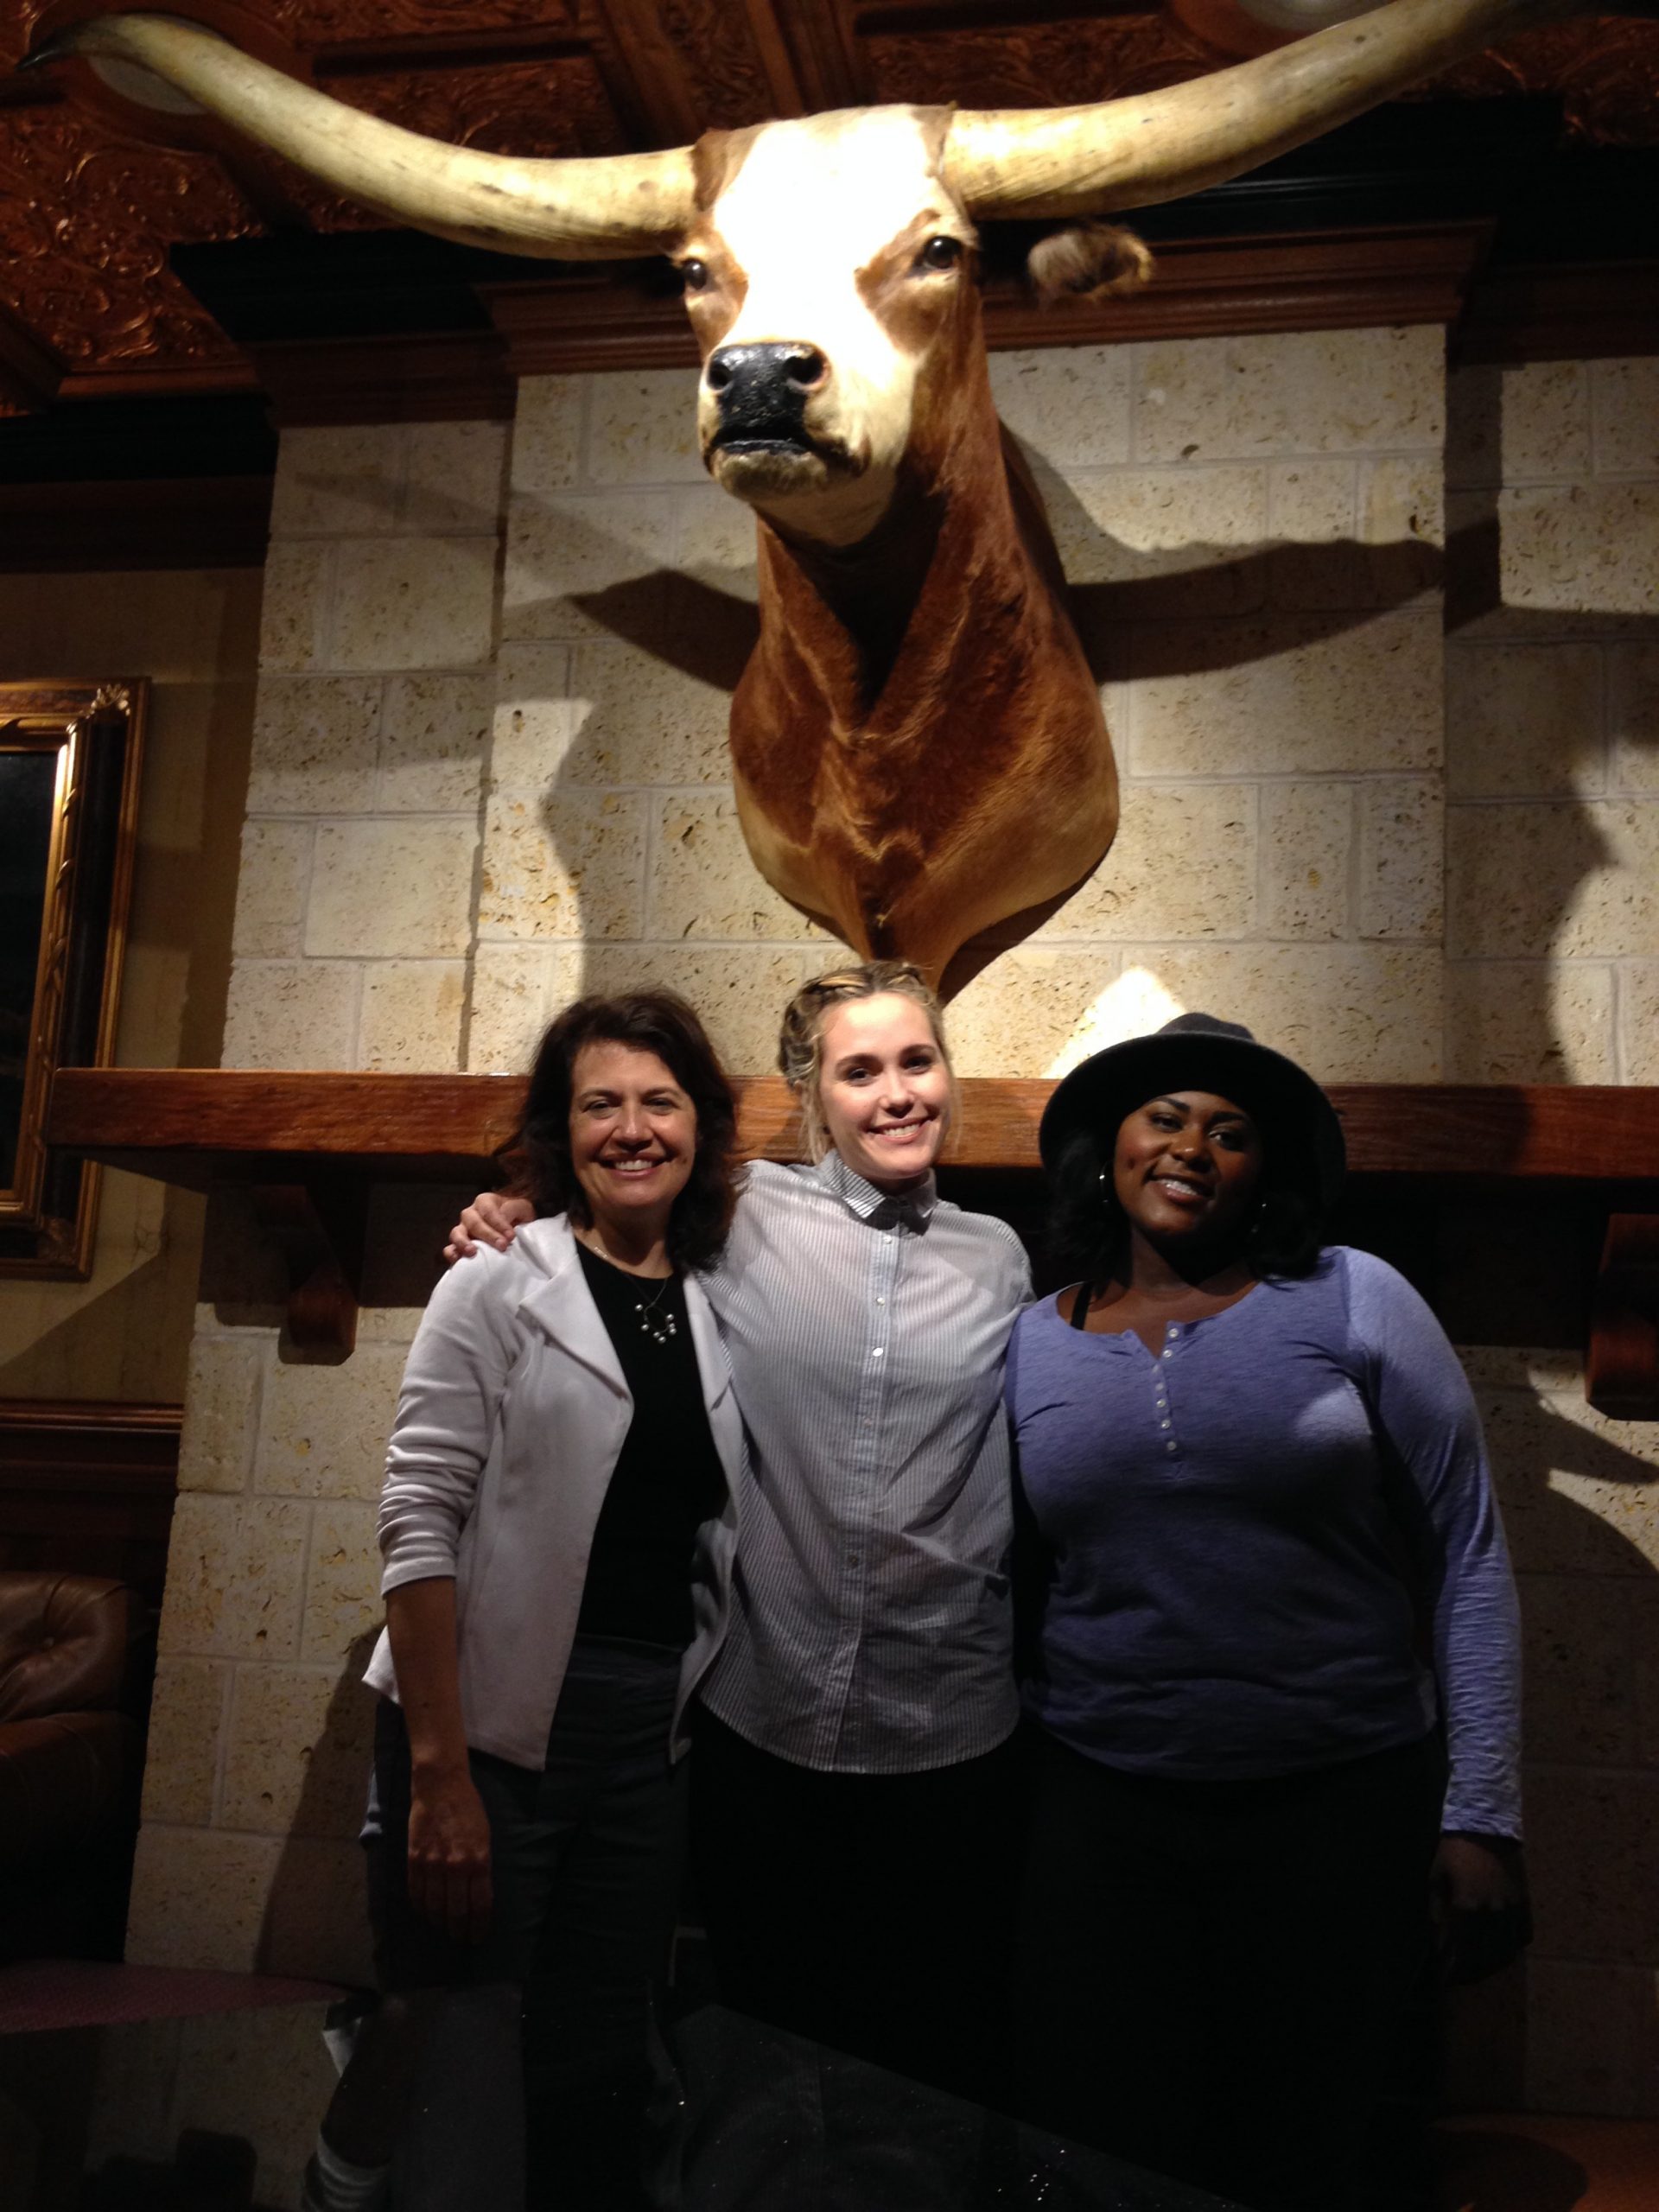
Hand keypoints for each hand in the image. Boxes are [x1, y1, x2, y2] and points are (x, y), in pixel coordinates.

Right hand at [407, 1766, 493, 1943]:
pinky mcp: (413, 1859)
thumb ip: (482, 1866)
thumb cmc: (468, 1808)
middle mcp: (455, 1866)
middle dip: (460, 1930)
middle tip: (461, 1939)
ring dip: (440, 1923)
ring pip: (434, 1907)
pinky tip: (426, 1913)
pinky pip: (416, 1893)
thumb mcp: (485, 1836)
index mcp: (478, 1860)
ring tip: (444, 1928)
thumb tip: (479, 1895)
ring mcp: (432, 1864)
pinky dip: (421, 1908)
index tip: (479, 1936)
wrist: (440, 1785)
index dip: (480, 1926)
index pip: (480, 1905)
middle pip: (457, 1912)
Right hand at [443, 1192, 534, 1263]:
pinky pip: (450, 1248)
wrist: (516, 1228)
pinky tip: (457, 1259)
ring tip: (473, 1252)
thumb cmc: (517, 1216)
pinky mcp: (459, 1245)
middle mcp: (471, 1214)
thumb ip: (514, 1209)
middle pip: (473, 1222)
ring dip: (463, 1243)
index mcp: (485, 1202)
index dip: (499, 1223)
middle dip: (488, 1235)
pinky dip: (452, 1253)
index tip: (511, 1236)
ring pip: (456, 1233)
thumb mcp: (522, 1207)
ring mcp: (463, 1230)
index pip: (488, 1211)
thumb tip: (504, 1218)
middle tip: (502, 1246)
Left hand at [1432, 1833, 1530, 1984]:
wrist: (1486, 1827)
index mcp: (1466, 1907)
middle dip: (1470, 1970)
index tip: (1444, 1977)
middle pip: (1482, 1955)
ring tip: (1481, 1970)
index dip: (1451, 1965)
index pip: (1458, 1948)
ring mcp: (1510, 1910)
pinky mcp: (1524, 1904)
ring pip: (1504, 1950)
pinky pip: (1522, 1935)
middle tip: (1461, 1978)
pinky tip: (1503, 1951)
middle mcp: (1491, 1914)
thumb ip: (1437, 1910)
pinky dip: (1512, 1947)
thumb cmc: (1454, 1851)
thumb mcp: (1436, 1878)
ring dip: (1491, 1963)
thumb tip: (1438, 1937)